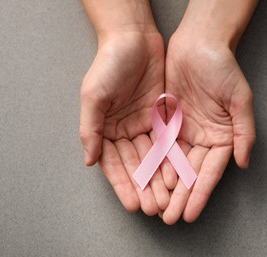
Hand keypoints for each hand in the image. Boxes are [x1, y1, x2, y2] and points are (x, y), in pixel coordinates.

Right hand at [79, 31, 169, 214]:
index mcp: (104, 129)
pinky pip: (167, 141)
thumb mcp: (93, 97)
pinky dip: (171, 159)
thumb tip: (89, 161)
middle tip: (155, 207)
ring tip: (167, 198)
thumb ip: (89, 130)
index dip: (123, 185)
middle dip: (144, 187)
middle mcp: (123, 130)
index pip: (113, 164)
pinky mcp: (161, 117)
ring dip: (159, 178)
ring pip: (153, 157)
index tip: (132, 204)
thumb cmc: (109, 64)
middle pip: (135, 164)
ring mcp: (143, 125)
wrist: (134, 39)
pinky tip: (177, 175)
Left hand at [161, 31, 255, 223]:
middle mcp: (202, 138)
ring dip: (164, 186)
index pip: (210, 171)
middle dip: (180, 196)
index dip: (200, 193)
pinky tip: (146, 179)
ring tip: (156, 206)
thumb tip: (244, 162)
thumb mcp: (240, 99)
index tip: (191, 213)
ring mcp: (183, 131)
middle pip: (189, 173)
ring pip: (172, 163)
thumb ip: (244, 132)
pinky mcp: (166, 121)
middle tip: (169, 218)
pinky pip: (158, 145)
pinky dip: (152, 163)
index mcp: (222, 137)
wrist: (198, 44)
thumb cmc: (223, 68)